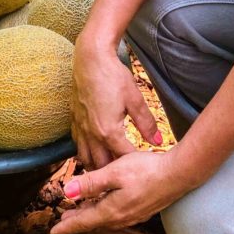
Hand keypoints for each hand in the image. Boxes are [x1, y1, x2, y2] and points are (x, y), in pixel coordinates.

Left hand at [50, 151, 184, 233]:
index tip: (54, 231)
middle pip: (94, 221)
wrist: (178, 175)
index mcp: (112, 210)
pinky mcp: (142, 209)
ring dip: (92, 215)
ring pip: (106, 218)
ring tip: (82, 211)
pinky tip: (107, 203)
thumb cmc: (146, 170)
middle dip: (78, 220)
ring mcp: (133, 215)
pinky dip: (105, 211)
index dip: (68, 225)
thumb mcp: (115, 171)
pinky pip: (117, 215)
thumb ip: (91, 182)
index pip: (84, 221)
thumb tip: (67, 192)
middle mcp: (122, 217)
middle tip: (63, 221)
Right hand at [71, 36, 161, 169]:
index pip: (123, 158)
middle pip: (101, 165)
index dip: (135, 165)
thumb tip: (159, 141)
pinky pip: (77, 145)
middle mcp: (91, 133)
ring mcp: (80, 127)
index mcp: (108, 131)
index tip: (144, 169)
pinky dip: (85, 153)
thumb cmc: (114, 76)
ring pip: (85, 158)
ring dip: (96, 166)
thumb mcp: (135, 99)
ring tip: (108, 171)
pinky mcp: (74, 119)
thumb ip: (146, 123)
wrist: (90, 58)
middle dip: (113, 172)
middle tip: (127, 175)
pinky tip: (93, 151)